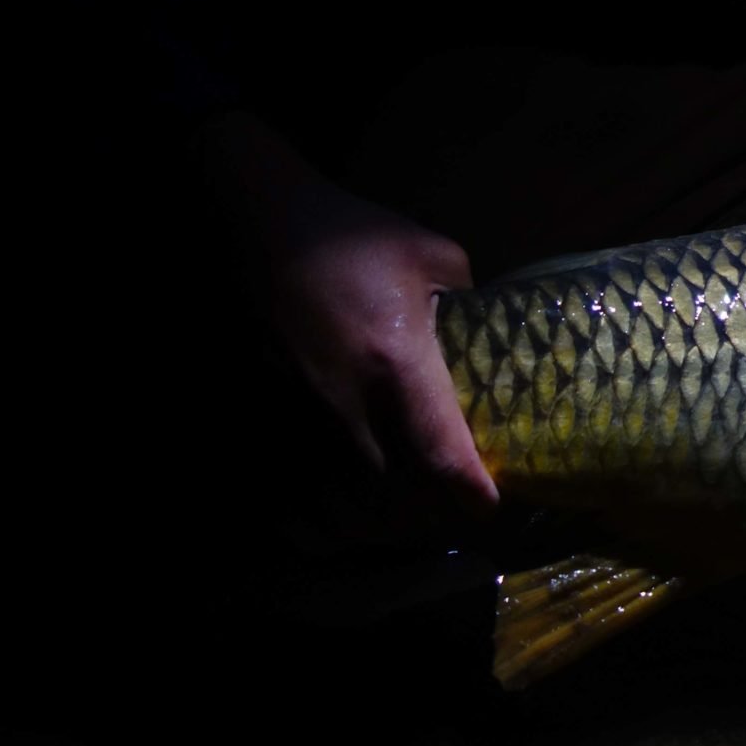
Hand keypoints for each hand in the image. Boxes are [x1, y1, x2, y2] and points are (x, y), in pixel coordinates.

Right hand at [198, 113, 498, 529]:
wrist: (257, 223)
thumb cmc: (351, 236)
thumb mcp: (433, 256)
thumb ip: (468, 304)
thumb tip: (488, 339)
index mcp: (395, 361)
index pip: (438, 452)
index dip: (467, 489)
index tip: (487, 504)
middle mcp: (345, 401)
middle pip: (391, 496)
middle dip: (425, 513)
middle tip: (447, 508)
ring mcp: (294, 415)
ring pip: (337, 503)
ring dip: (373, 521)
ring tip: (399, 517)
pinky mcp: (256, 418)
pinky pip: (286, 490)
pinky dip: (313, 519)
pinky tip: (332, 522)